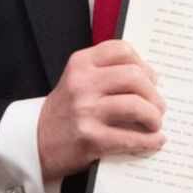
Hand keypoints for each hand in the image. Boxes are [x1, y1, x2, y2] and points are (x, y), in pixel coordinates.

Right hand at [36, 40, 166, 179]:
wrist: (33, 142)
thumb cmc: (65, 111)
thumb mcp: (78, 81)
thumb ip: (106, 73)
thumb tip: (151, 80)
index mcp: (80, 64)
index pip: (122, 50)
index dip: (144, 64)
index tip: (150, 78)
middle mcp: (82, 83)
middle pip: (135, 76)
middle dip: (153, 93)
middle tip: (158, 105)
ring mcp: (85, 111)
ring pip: (136, 105)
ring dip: (153, 116)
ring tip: (155, 123)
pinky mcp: (89, 138)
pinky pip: (129, 137)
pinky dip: (148, 141)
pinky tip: (154, 141)